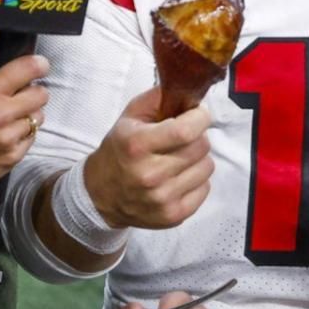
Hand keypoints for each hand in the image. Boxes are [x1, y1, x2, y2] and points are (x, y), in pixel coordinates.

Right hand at [0, 49, 50, 200]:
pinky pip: (31, 138)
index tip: (39, 66)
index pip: (29, 68)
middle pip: (42, 94)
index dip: (39, 65)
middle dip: (33, 93)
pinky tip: (5, 136)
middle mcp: (1, 113)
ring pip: (38, 117)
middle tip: (20, 97)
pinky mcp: (13, 156)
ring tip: (8, 119)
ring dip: (28, 116)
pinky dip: (22, 135)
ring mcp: (9, 137)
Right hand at [82, 87, 213, 228]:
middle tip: (183, 138)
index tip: (198, 114)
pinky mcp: (173, 216)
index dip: (201, 117)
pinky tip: (179, 177)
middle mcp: (150, 174)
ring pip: (207, 167)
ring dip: (198, 159)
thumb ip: (159, 98)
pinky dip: (197, 180)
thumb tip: (190, 92)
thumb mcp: (130, 116)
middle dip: (197, 136)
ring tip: (180, 158)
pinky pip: (205, 188)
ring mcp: (162, 198)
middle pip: (201, 147)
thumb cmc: (120, 149)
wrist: (101, 194)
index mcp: (137, 145)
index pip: (187, 130)